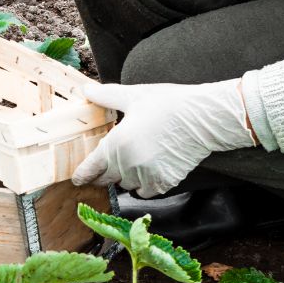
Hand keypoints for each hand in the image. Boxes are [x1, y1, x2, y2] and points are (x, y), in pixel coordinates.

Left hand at [72, 80, 256, 198]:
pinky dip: (144, 185)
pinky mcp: (163, 183)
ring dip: (125, 178)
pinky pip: (144, 192)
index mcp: (117, 144)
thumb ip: (107, 97)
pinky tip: (150, 169)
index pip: (90, 169)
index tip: (78, 179)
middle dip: (104, 174)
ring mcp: (146, 176)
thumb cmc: (170, 104)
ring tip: (135, 160)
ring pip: (125, 185)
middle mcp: (128, 164)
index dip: (82, 175)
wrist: (206, 117)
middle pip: (106, 180)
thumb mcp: (135, 96)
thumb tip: (86, 90)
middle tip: (108, 165)